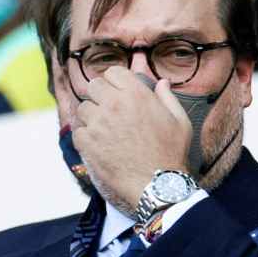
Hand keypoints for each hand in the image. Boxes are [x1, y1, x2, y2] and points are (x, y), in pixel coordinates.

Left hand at [71, 67, 191, 212]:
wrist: (157, 183)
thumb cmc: (171, 153)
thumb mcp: (179, 120)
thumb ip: (168, 98)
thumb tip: (162, 83)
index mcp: (136, 94)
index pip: (113, 72)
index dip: (114, 81)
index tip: (117, 91)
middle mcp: (114, 104)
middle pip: (93, 86)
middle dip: (99, 95)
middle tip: (107, 109)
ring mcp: (98, 123)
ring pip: (83, 108)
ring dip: (91, 116)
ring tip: (103, 129)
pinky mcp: (87, 143)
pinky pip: (77, 132)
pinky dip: (85, 137)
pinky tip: (98, 144)